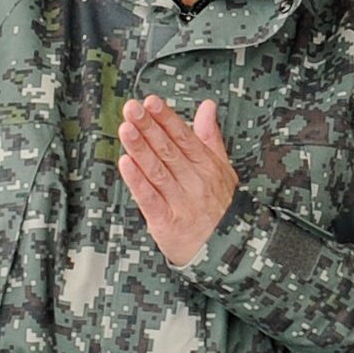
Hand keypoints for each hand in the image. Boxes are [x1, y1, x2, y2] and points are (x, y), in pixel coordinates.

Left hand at [116, 97, 236, 265]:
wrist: (228, 251)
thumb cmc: (222, 207)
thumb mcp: (223, 169)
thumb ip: (210, 136)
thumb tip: (207, 106)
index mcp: (207, 166)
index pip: (184, 137)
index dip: (166, 118)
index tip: (151, 101)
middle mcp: (194, 181)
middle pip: (168, 150)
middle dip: (148, 127)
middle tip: (131, 109)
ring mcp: (181, 202)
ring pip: (157, 171)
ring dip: (140, 149)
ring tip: (125, 129)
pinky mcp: (167, 222)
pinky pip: (150, 199)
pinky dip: (138, 181)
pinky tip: (126, 164)